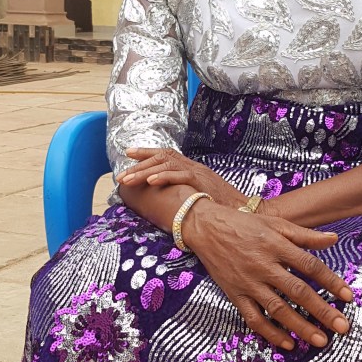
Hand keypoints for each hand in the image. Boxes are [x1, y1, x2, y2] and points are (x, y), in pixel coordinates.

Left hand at [119, 148, 245, 208]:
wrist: (241, 208)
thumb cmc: (220, 205)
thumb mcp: (199, 193)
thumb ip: (184, 190)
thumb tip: (166, 196)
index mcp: (190, 167)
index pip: (166, 154)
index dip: (146, 152)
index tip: (128, 153)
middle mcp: (192, 166)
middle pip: (161, 157)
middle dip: (138, 164)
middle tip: (121, 175)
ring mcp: (196, 172)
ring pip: (166, 164)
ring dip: (144, 171)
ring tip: (128, 179)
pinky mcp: (200, 181)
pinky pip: (179, 175)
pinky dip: (163, 176)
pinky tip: (150, 181)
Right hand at [184, 204, 352, 352]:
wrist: (206, 227)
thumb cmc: (244, 224)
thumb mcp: (276, 223)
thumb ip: (305, 235)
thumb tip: (334, 239)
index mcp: (276, 246)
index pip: (310, 265)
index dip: (331, 281)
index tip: (348, 296)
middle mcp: (264, 265)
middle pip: (297, 291)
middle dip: (321, 311)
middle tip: (341, 327)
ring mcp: (248, 282)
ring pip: (277, 308)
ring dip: (299, 326)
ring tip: (319, 340)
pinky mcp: (235, 294)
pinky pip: (253, 318)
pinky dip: (270, 332)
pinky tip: (287, 343)